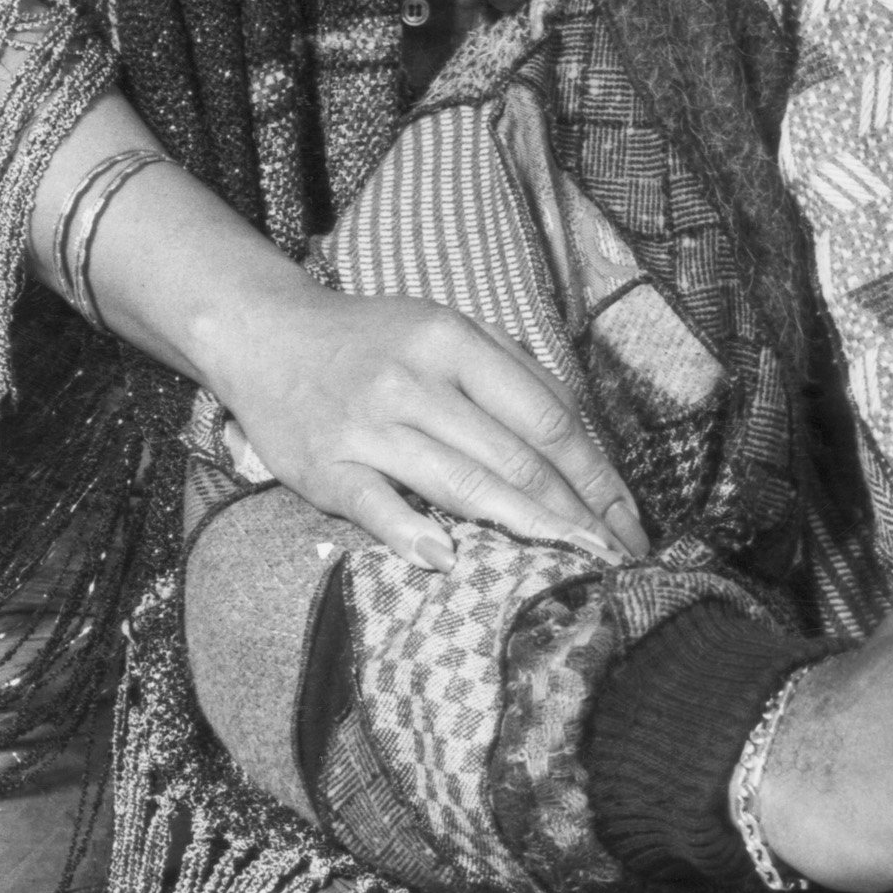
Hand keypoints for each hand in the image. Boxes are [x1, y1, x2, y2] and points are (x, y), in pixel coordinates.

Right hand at [203, 279, 650, 572]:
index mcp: (455, 342)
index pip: (545, 416)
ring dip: (524, 529)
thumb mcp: (445, 328)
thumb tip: (577, 430)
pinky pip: (376, 505)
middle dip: (575, 514)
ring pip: (460, 483)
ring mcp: (369, 424)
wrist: (266, 335)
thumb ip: (509, 370)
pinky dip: (412, 532)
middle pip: (513, 457)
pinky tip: (448, 560)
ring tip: (572, 564)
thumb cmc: (373, 340)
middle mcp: (416, 380)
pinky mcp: (324, 465)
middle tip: (616, 557)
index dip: (594, 473)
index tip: (626, 516)